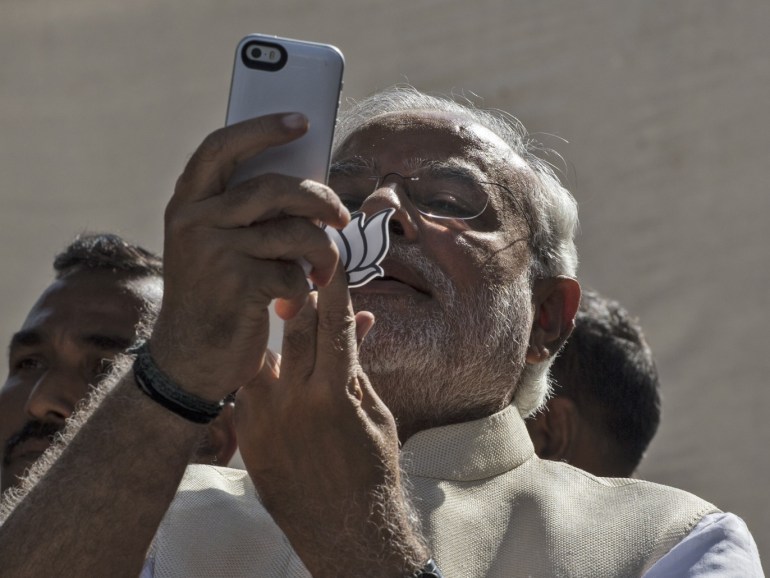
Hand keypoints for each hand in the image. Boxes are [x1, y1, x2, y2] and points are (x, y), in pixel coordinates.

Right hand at [150, 113, 349, 401]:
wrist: (190, 358)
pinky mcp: (236, 286)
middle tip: (344, 219)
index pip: (221, 147)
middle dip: (322, 201)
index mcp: (187, 203)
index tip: (303, 121)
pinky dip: (305, 288)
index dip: (263, 128)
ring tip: (323, 272)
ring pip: (296, 232)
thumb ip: (247, 213)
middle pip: (276, 187)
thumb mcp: (216, 245)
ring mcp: (213, 252)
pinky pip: (295, 272)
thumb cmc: (215, 294)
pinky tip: (292, 300)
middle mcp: (193, 221)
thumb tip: (309, 187)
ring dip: (323, 254)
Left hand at [235, 265, 428, 576]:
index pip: (335, 324)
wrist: (343, 529)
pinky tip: (273, 372)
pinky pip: (248, 390)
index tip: (334, 259)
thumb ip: (359, 366)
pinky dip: (263, 376)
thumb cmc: (371, 470)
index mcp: (335, 392)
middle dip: (299, 297)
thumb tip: (360, 322)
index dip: (336, 287)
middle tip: (298, 276)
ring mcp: (264, 418)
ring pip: (261, 355)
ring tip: (278, 318)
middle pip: (293, 329)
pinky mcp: (246, 436)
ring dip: (273, 337)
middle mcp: (294, 399)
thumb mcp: (376, 414)